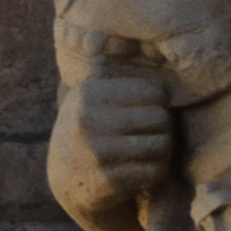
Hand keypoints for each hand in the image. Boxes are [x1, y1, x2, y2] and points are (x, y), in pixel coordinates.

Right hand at [67, 68, 180, 200]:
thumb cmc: (94, 130)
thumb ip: (120, 78)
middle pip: (161, 118)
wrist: (67, 180)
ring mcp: (95, 152)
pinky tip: (139, 170)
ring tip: (147, 151)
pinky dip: (154, 172)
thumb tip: (160, 50)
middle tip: (150, 135)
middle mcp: (87, 120)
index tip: (145, 112)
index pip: (155, 91)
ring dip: (162, 151)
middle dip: (162, 129)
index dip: (158, 103)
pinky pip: (154, 171)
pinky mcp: (105, 181)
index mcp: (88, 94)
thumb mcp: (94, 99)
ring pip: (161, 145)